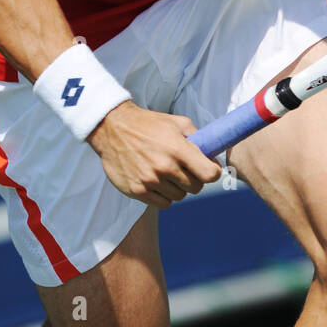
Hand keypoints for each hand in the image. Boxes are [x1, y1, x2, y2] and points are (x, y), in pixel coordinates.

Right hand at [87, 101, 221, 206]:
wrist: (113, 128)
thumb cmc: (148, 124)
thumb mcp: (177, 123)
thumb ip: (198, 138)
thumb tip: (213, 156)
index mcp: (178, 149)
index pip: (209, 174)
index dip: (213, 173)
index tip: (209, 169)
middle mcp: (165, 167)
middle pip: (196, 188)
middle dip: (194, 179)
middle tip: (185, 170)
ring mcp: (150, 181)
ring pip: (180, 197)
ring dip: (178, 187)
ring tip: (168, 174)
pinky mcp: (137, 191)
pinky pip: (163, 204)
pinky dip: (164, 196)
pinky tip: (158, 182)